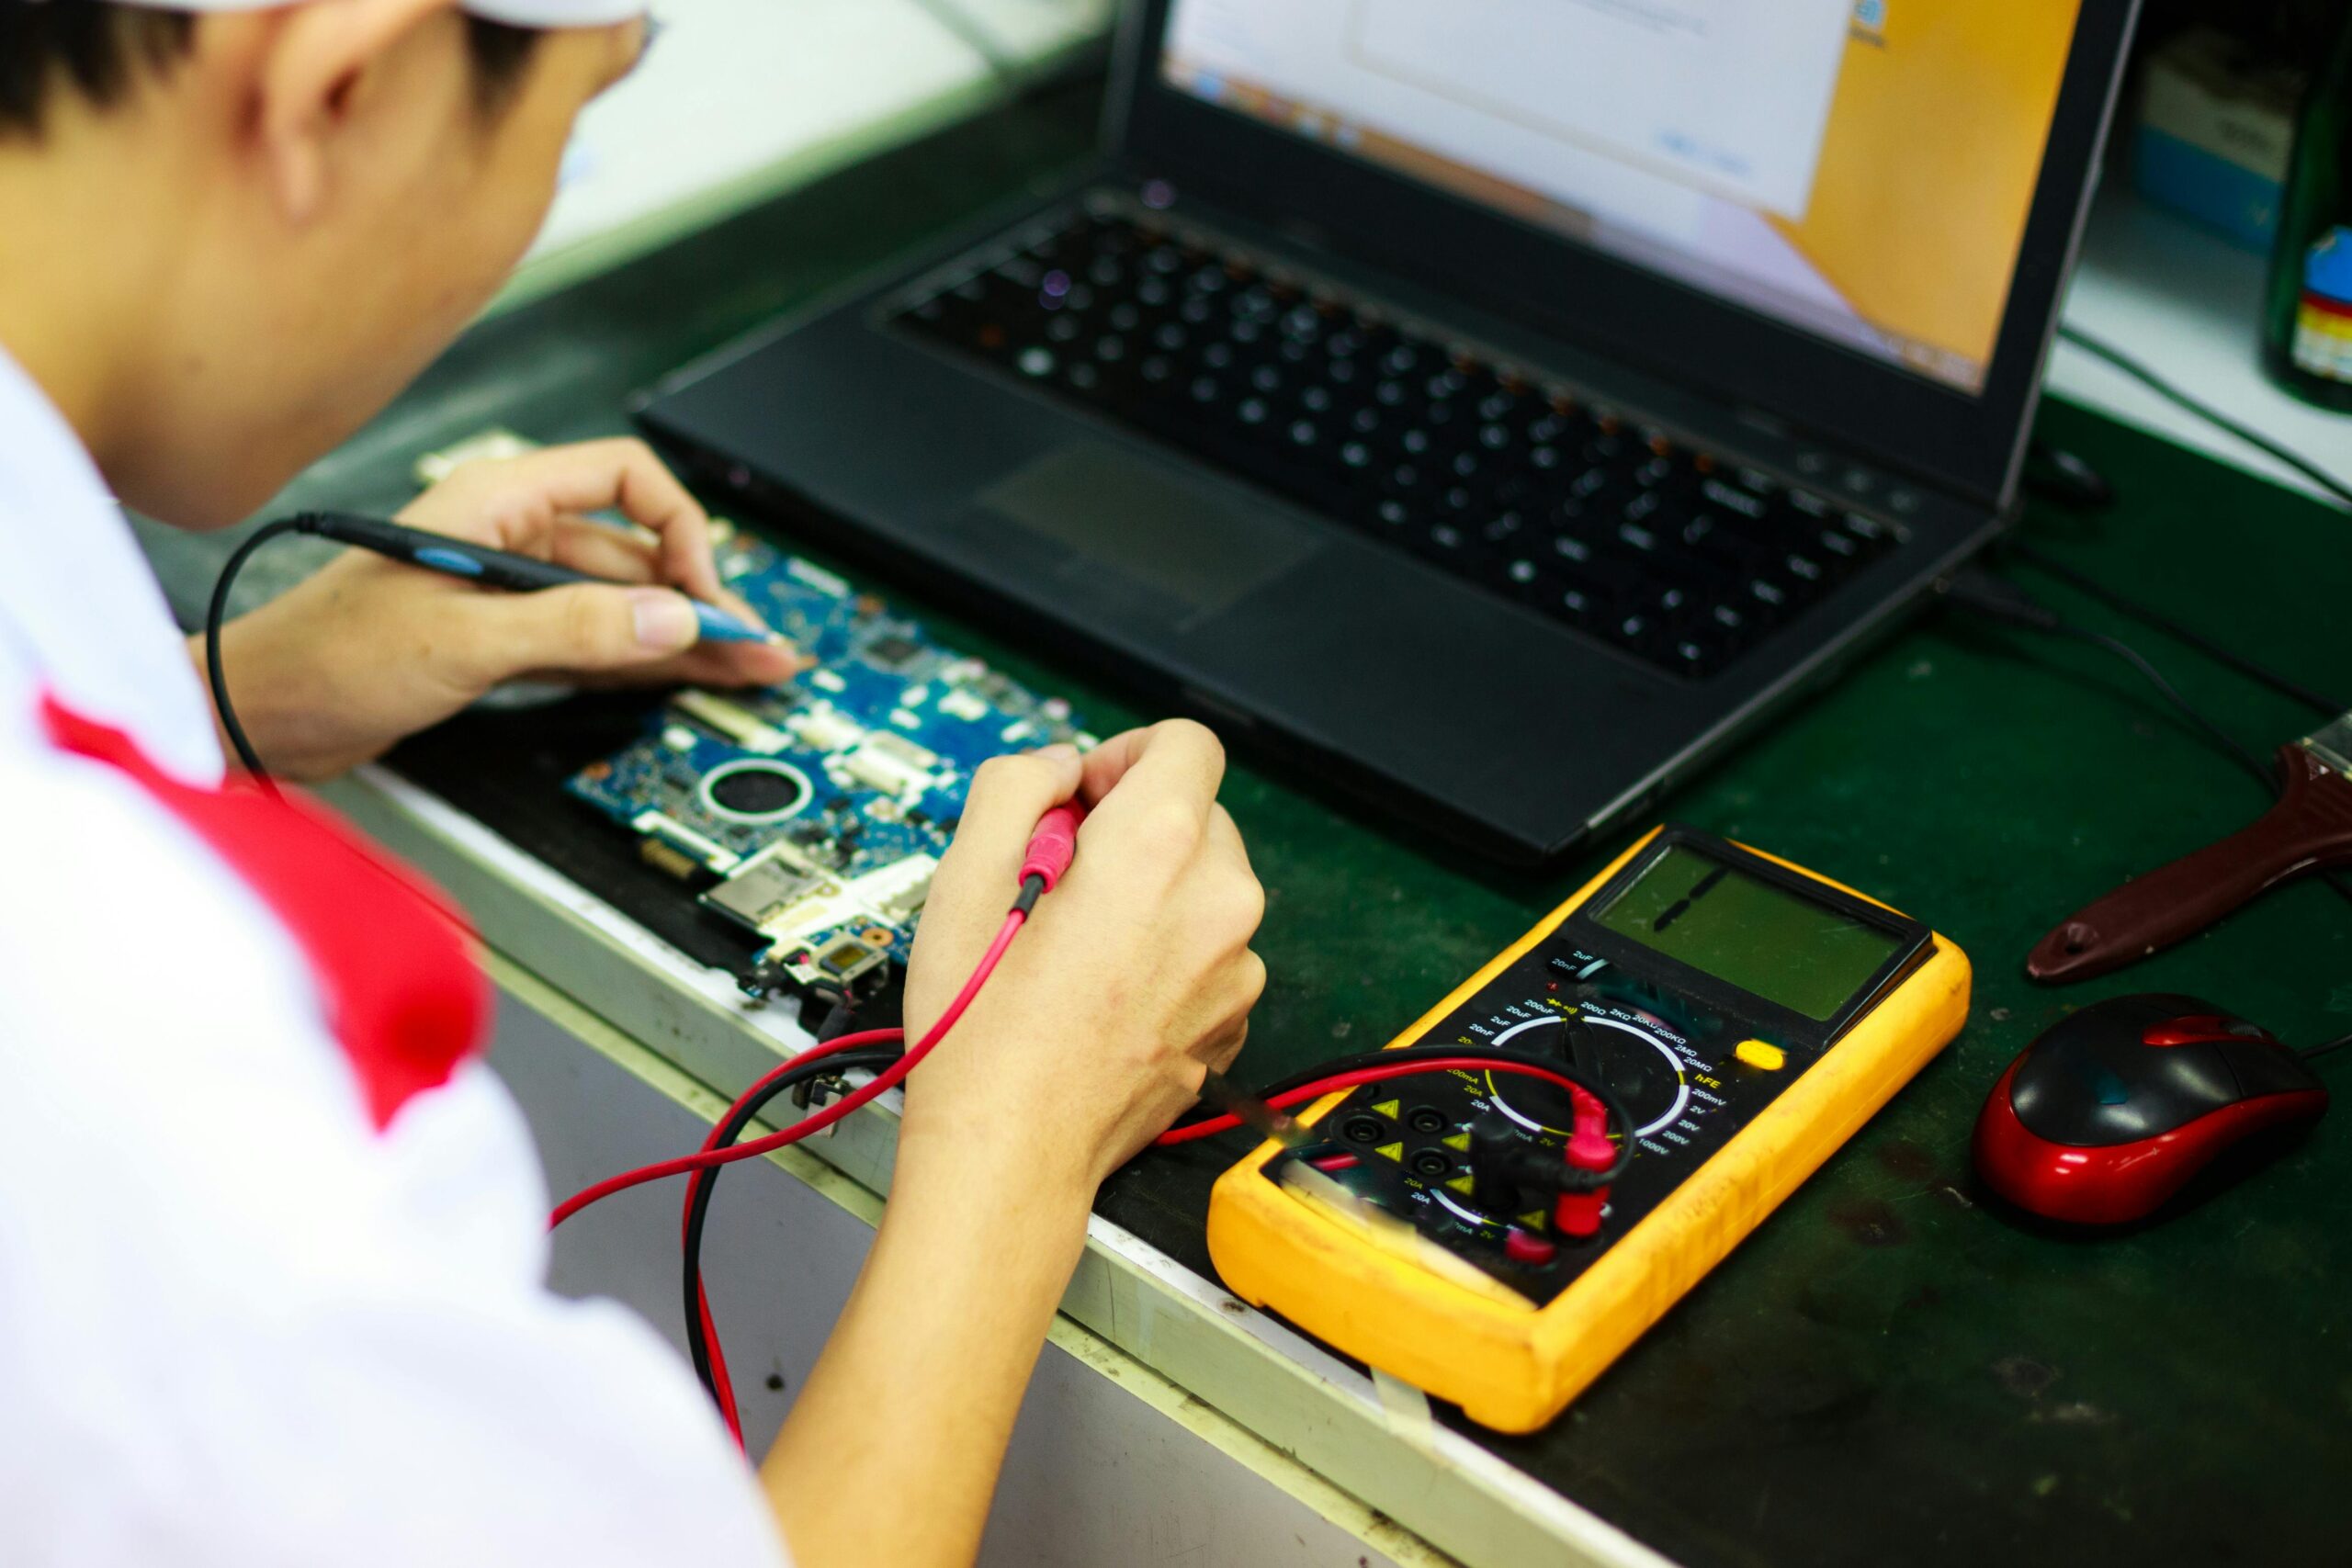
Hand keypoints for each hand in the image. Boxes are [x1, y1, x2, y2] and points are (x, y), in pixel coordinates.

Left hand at [196, 439, 804, 779]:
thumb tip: (671, 618)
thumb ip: (574, 627)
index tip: (701, 589)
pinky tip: (685, 675)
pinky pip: (594, 641)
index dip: (676, 529)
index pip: (622, 480)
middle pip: (634, 554)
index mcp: (498, 502)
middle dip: (701, 597)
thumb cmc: (326, 657)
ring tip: (748, 666)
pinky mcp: (503, 642)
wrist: (260, 715)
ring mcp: (510, 592)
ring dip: (682, 636)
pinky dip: (641, 660)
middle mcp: (510, 537)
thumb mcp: (463, 641)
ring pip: (621, 604)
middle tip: (757, 642)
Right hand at [897, 721, 1267, 1198]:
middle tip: (1061, 881)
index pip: (1187, 742)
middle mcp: (1218, 901)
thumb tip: (1056, 767)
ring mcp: (1237, 968)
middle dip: (1133, 830)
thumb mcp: (963, 873)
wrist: (1010, 1149)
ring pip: (1205, 889)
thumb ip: (1016, 783)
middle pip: (1197, 815)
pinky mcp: (1234, 1021)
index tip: (1084, 797)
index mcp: (1159, 847)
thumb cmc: (981, 1027)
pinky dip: (1168, 957)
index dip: (1125, 756)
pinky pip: (1210, 954)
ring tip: (1077, 949)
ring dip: (1153, 896)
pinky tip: (1104, 993)